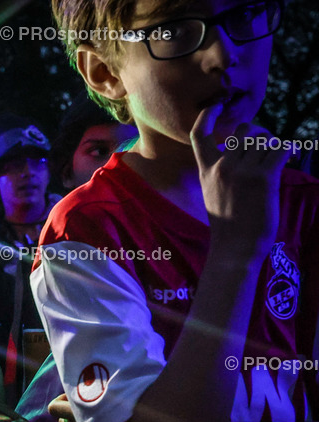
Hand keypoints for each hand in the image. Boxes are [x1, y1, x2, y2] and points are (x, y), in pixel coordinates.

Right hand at [190, 106, 288, 258]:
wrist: (234, 248)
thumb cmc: (227, 225)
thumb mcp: (212, 194)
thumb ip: (220, 172)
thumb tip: (242, 152)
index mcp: (206, 170)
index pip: (198, 134)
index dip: (208, 115)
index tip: (217, 106)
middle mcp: (222, 166)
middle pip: (244, 130)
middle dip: (258, 133)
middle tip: (266, 147)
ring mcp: (242, 172)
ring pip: (265, 138)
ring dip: (275, 144)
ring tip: (278, 157)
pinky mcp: (264, 178)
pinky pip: (281, 148)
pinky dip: (289, 150)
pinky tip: (290, 159)